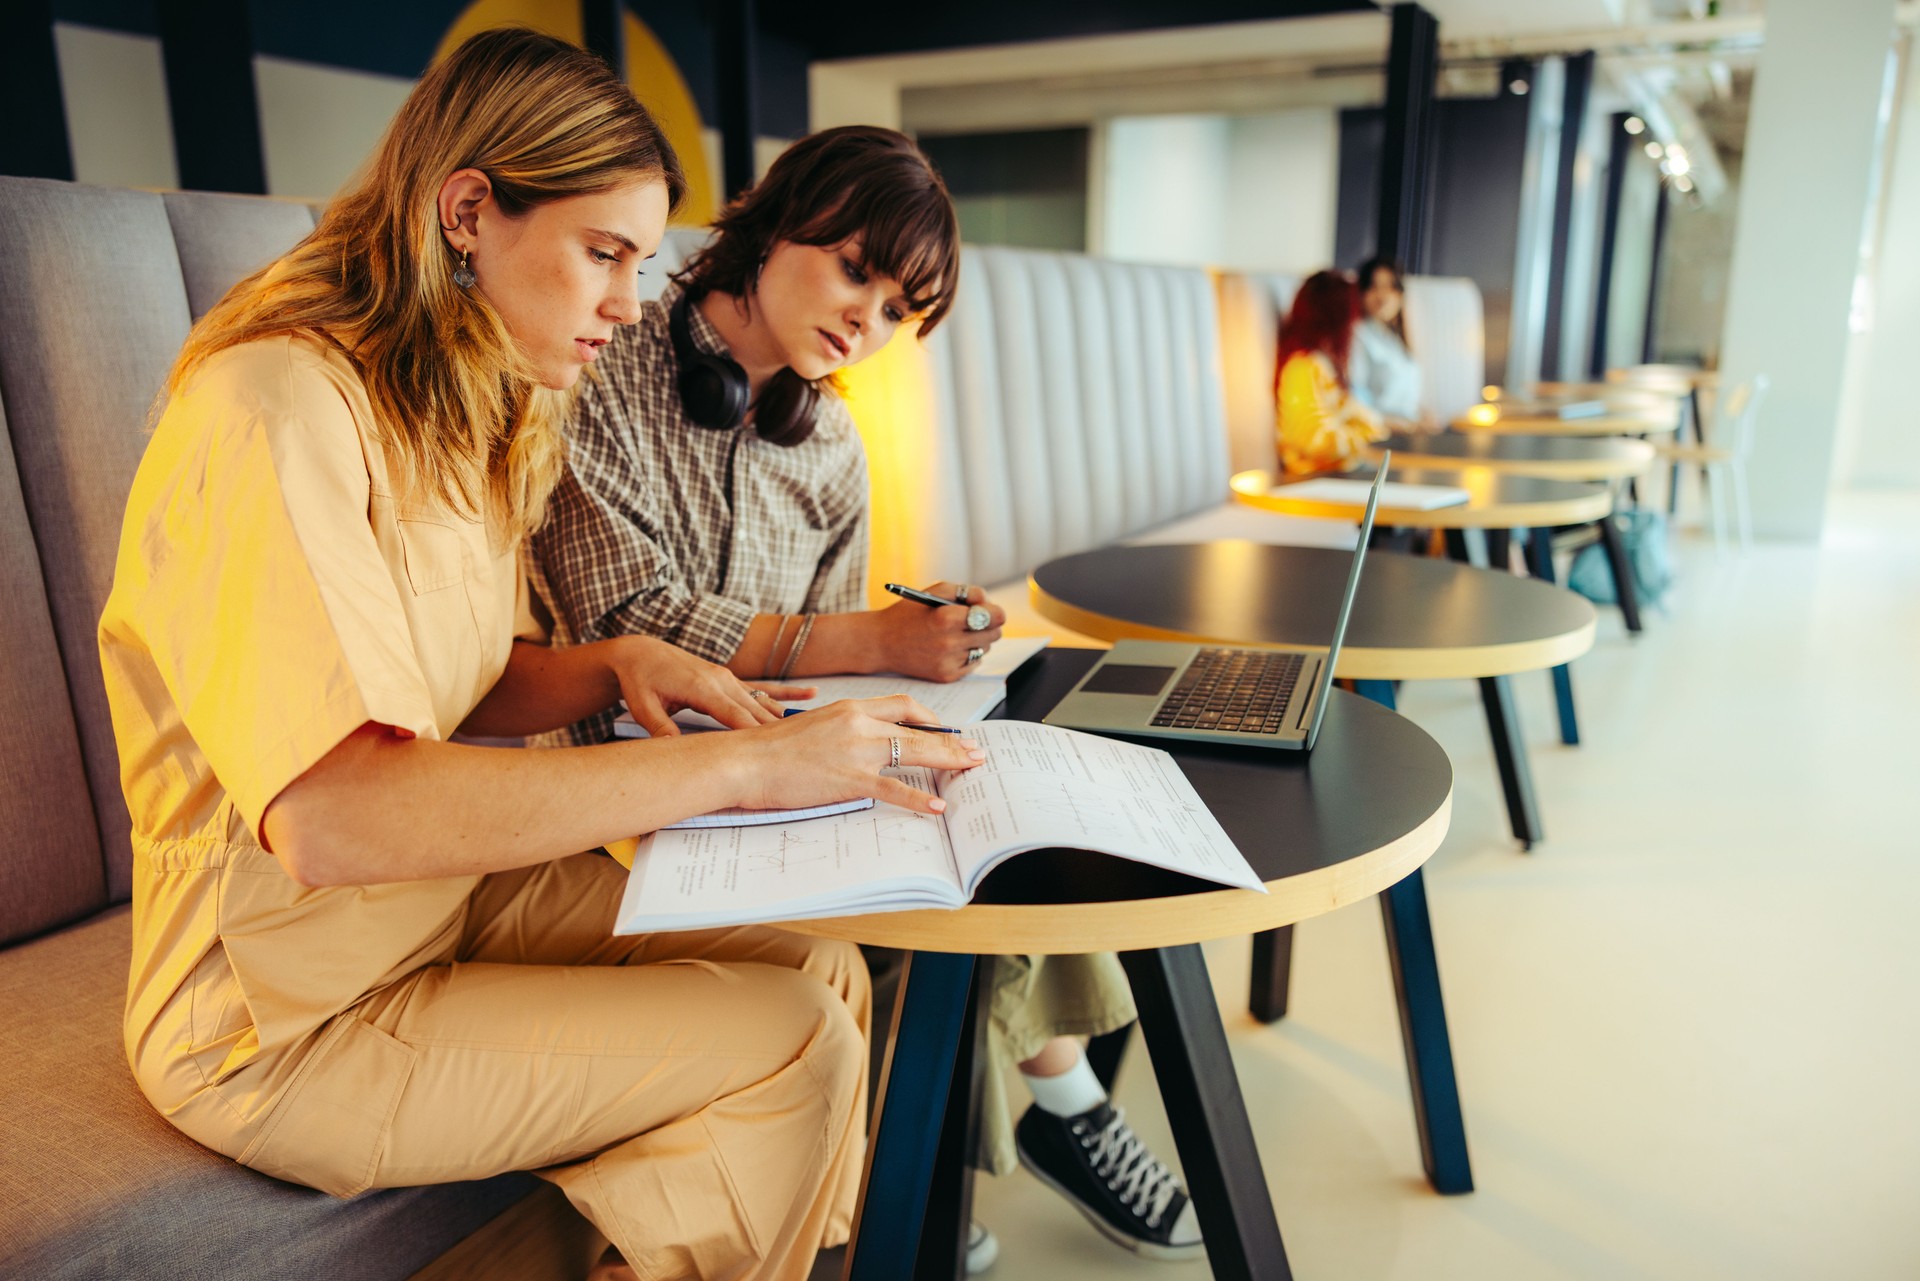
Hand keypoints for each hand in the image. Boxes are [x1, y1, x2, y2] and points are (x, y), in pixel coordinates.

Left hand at [608, 635, 799, 736]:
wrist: (640, 653)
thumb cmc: (640, 681)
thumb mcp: (643, 706)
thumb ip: (659, 728)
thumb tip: (673, 750)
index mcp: (702, 687)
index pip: (734, 716)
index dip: (754, 734)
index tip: (774, 752)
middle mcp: (721, 680)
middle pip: (756, 711)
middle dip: (779, 731)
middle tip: (803, 750)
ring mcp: (728, 677)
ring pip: (763, 701)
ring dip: (786, 717)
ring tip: (813, 731)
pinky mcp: (730, 678)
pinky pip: (763, 686)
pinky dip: (786, 693)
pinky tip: (810, 694)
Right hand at [730, 695, 986, 814]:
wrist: (744, 761)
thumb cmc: (769, 749)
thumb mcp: (811, 728)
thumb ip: (840, 732)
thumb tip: (857, 747)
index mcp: (849, 707)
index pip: (901, 705)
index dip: (929, 718)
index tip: (944, 729)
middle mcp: (858, 723)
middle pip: (918, 728)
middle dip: (951, 740)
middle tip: (975, 750)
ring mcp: (856, 751)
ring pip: (914, 752)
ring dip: (948, 760)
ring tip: (971, 768)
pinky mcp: (849, 779)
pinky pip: (894, 789)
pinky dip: (918, 799)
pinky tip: (937, 807)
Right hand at [868, 581, 1005, 681]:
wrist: (881, 643)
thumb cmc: (908, 613)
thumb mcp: (934, 592)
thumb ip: (966, 592)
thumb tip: (988, 602)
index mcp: (946, 618)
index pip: (994, 617)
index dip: (995, 612)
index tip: (992, 611)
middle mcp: (949, 642)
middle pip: (995, 633)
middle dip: (988, 625)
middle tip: (973, 620)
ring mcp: (948, 661)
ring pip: (985, 648)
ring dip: (977, 640)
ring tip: (956, 633)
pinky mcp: (947, 676)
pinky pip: (974, 663)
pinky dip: (967, 654)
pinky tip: (950, 647)